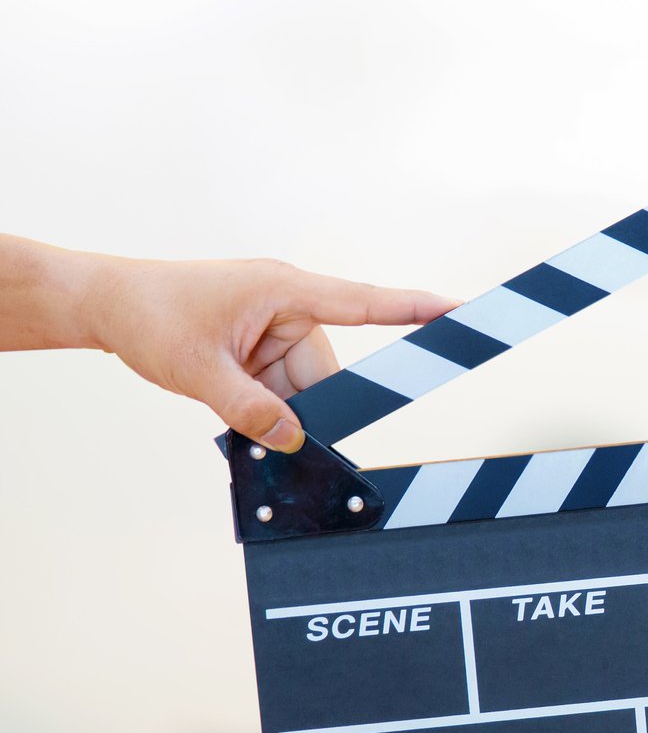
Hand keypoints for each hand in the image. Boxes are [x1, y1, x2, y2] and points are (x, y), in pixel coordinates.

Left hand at [86, 256, 453, 450]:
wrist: (103, 302)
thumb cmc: (148, 314)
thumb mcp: (198, 368)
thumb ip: (249, 409)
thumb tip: (292, 441)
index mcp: (284, 290)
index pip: (364, 303)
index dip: (415, 309)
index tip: (459, 310)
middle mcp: (288, 304)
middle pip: (326, 372)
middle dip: (301, 406)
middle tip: (267, 431)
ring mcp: (273, 325)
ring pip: (304, 386)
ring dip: (275, 406)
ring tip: (227, 403)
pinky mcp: (259, 343)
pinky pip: (282, 385)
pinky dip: (263, 403)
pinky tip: (232, 402)